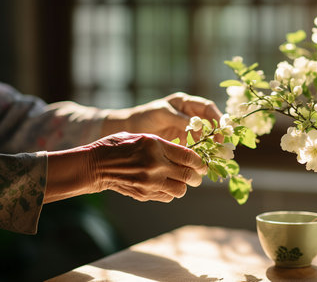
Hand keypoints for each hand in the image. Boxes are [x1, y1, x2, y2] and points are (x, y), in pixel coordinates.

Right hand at [45, 132, 206, 202]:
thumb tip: (188, 156)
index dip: (200, 162)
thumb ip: (166, 146)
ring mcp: (149, 182)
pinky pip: (167, 197)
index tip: (203, 163)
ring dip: (184, 186)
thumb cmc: (120, 146)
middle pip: (188, 176)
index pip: (189, 157)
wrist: (96, 165)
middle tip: (198, 175)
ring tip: (181, 180)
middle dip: (197, 176)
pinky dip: (171, 192)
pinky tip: (166, 185)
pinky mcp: (144, 194)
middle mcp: (155, 166)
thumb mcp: (144, 138)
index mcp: (156, 146)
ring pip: (180, 190)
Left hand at [102, 92, 222, 143]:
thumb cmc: (145, 116)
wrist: (130, 129)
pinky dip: (198, 151)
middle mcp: (188, 114)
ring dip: (209, 144)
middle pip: (209, 122)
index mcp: (185, 103)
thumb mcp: (162, 114)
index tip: (223, 128)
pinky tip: (200, 159)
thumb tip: (197, 125)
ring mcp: (186, 128)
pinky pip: (194, 145)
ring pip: (203, 135)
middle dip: (216, 133)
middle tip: (220, 144)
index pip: (207, 107)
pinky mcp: (181, 140)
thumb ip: (179, 119)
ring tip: (213, 154)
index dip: (217, 116)